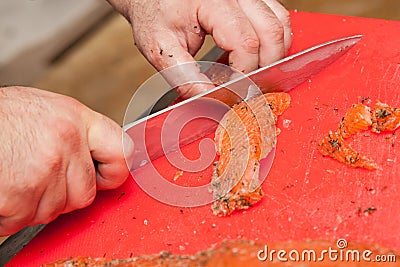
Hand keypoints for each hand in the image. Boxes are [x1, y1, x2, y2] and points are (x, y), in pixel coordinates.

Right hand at [0, 87, 131, 235]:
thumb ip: (75, 135)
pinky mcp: (19, 194)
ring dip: (33, 204)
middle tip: (38, 177)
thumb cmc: (2, 118)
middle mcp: (66, 142)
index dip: (114, 172)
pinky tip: (4, 187)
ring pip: (54, 211)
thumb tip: (96, 157)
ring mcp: (44, 169)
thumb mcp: (47, 111)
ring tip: (15, 175)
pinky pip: (23, 220)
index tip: (106, 178)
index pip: (122, 152)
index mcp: (76, 118)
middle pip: (85, 194)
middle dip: (63, 195)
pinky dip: (10, 213)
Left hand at [108, 0, 291, 97]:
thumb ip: (184, 76)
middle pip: (271, 33)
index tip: (233, 91)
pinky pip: (277, 18)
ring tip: (251, 72)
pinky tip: (256, 56)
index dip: (243, 73)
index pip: (245, 42)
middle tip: (247, 86)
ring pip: (281, 24)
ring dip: (273, 54)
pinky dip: (273, 41)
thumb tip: (210, 100)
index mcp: (212, 2)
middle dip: (264, 68)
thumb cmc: (154, 13)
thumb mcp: (160, 47)